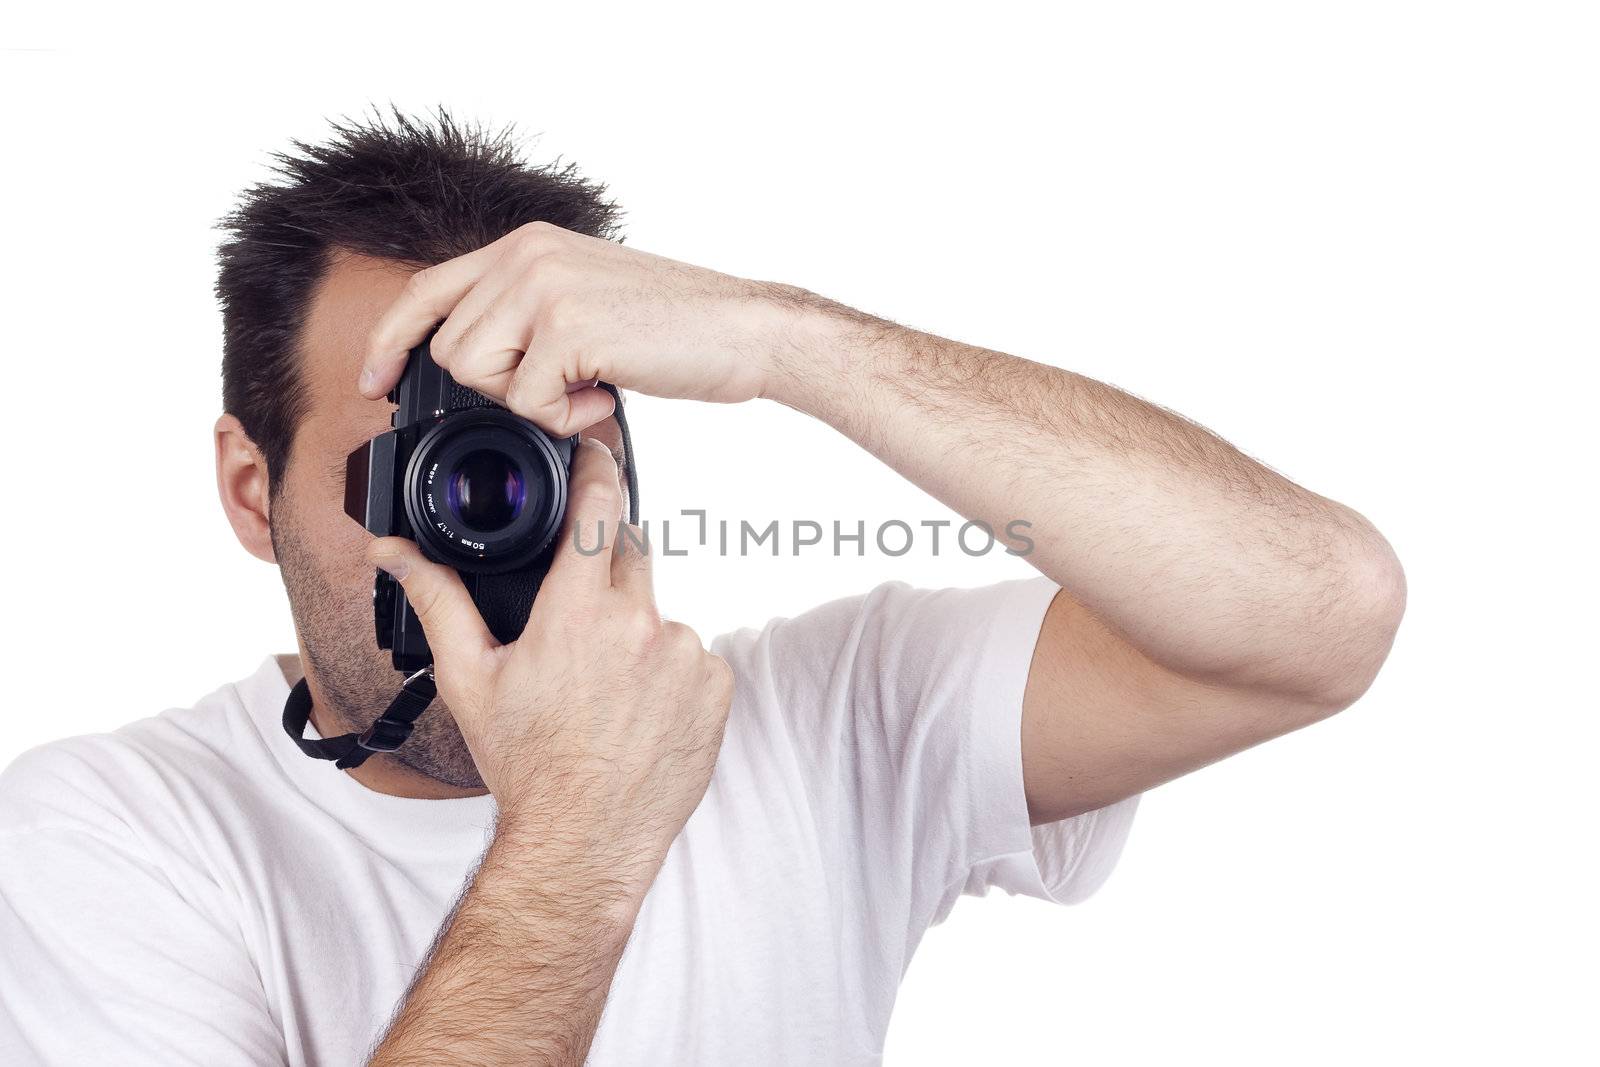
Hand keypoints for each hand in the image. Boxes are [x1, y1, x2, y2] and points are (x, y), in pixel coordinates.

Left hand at [359, 221, 816, 435]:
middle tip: (567, 385)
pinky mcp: (566, 328)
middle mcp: (526, 255)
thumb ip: (529, 313)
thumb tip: (475, 366)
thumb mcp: (587, 299)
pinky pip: (525, 402)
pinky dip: (567, 418)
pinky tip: (608, 394)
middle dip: (500, 388)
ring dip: (533, 403)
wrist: (748, 329)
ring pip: (478, 376)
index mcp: (528, 245)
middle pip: (449, 350)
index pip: (426, 290)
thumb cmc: (681, 328)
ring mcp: (543, 288)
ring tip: (589, 387)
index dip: (389, 342)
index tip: (374, 384)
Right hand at [366, 439, 734, 866]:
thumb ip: (436, 600)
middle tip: (575, 624)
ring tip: (604, 688)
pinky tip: (638, 710)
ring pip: (660, 613)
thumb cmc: (526, 764)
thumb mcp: (470, 678)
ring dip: (636, 631)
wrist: (585, 841)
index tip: (596, 454)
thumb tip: (394, 552)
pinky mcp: (716, 687)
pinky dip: (670, 671)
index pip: (598, 506)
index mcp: (577, 611)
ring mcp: (687, 655)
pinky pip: (694, 656)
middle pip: (629, 555)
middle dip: (602, 571)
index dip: (597, 470)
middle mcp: (640, 623)